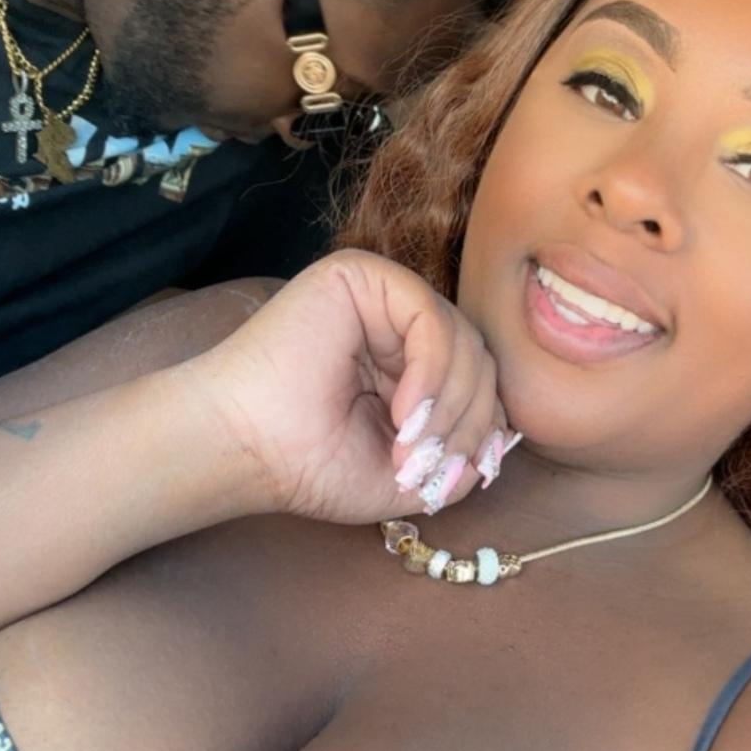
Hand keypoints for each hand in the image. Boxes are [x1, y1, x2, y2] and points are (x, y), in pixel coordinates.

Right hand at [188, 250, 509, 523]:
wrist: (244, 449)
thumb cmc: (311, 465)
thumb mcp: (410, 475)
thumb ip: (461, 456)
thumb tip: (506, 440)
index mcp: (406, 364)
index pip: (477, 382)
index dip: (483, 426)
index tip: (462, 471)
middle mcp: (397, 325)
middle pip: (478, 359)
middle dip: (468, 421)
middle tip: (431, 466)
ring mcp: (380, 297)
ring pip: (463, 340)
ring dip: (449, 406)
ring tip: (410, 448)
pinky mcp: (360, 276)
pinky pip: (429, 317)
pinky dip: (431, 371)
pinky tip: (404, 412)